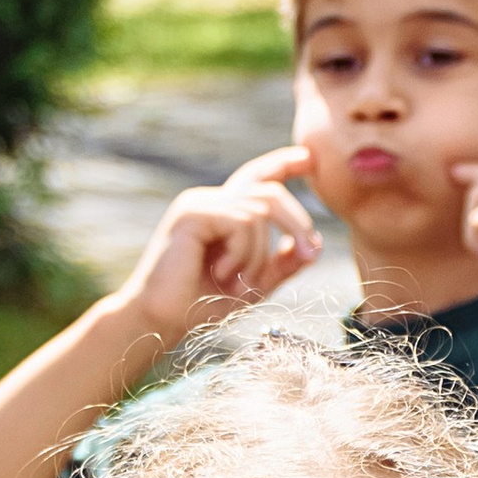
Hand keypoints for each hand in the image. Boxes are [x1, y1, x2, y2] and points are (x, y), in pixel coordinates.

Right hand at [118, 150, 320, 342]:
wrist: (160, 320)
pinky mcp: (192, 213)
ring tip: (237, 281)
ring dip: (258, 256)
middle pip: (269, 191)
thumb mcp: (254, 284)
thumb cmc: (200, 305)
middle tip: (310, 253)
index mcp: (223, 212)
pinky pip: (240, 223)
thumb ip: (282, 264)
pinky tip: (221, 273)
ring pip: (258, 212)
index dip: (283, 164)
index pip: (257, 177)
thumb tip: (316, 246)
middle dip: (298, 221)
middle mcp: (210, 200)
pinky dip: (241, 255)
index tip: (310, 157)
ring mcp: (199, 203)